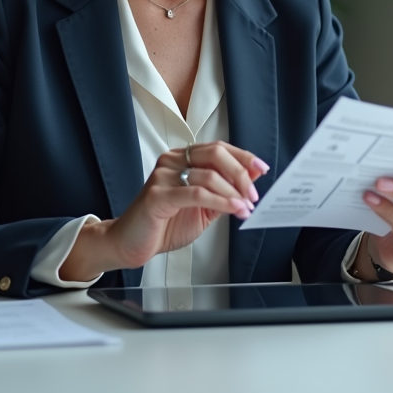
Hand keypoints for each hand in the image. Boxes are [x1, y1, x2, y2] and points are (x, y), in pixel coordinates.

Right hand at [60, 141, 268, 279]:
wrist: (130, 244)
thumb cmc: (163, 225)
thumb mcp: (203, 206)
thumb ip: (224, 190)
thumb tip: (252, 177)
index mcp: (181, 159)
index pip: (218, 148)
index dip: (243, 157)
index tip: (262, 168)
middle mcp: (171, 161)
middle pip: (215, 154)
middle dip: (241, 173)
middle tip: (253, 194)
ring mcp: (163, 176)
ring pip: (208, 175)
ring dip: (234, 192)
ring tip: (245, 207)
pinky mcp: (158, 195)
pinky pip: (196, 193)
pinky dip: (220, 201)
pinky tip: (233, 209)